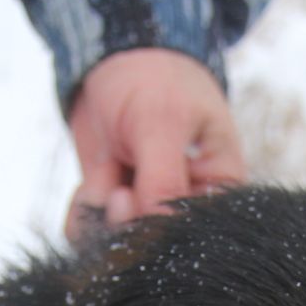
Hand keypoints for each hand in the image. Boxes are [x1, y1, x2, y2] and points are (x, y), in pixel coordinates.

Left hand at [65, 48, 246, 245]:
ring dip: (102, 213)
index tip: (134, 194)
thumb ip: (162, 180)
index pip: (197, 233)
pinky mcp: (116, 209)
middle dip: (126, 220)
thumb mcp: (162, 122)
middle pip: (156, 246)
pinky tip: (94, 181)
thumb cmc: (154, 80)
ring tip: (108, 172)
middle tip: (117, 186)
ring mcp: (150, 209)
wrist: (113, 59)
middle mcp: (188, 206)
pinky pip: (94, 235)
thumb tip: (157, 235)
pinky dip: (83, 213)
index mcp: (221, 188)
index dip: (160, 227)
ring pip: (119, 244)